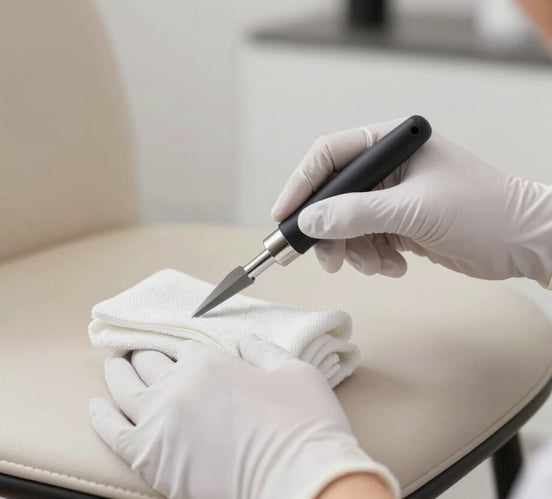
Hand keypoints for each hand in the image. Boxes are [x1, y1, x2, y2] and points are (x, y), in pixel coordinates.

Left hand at [89, 337, 397, 498]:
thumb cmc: (304, 429)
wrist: (300, 482)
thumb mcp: (294, 371)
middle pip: (148, 363)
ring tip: (114, 368)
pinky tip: (95, 407)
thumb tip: (242, 342)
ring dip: (117, 374)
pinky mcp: (151, 457)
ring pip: (123, 389)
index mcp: (208, 362)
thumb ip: (261, 350)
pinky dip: (100, 417)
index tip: (181, 357)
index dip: (184, 354)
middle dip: (145, 357)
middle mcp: (177, 385)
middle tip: (140, 356)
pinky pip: (112, 432)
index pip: (183, 349)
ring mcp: (159, 421)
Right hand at [271, 118, 551, 285]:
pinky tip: (396, 265)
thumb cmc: (481, 210)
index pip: (330, 155)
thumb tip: (308, 221)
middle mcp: (389, 166)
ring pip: (347, 223)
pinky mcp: (401, 222)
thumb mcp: (412, 210)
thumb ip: (355, 214)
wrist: (525, 242)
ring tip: (376, 264)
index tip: (284, 216)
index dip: (302, 185)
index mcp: (392, 143)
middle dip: (330, 231)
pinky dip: (374, 257)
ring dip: (355, 250)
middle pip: (333, 195)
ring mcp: (394, 195)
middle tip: (329, 259)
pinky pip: (367, 240)